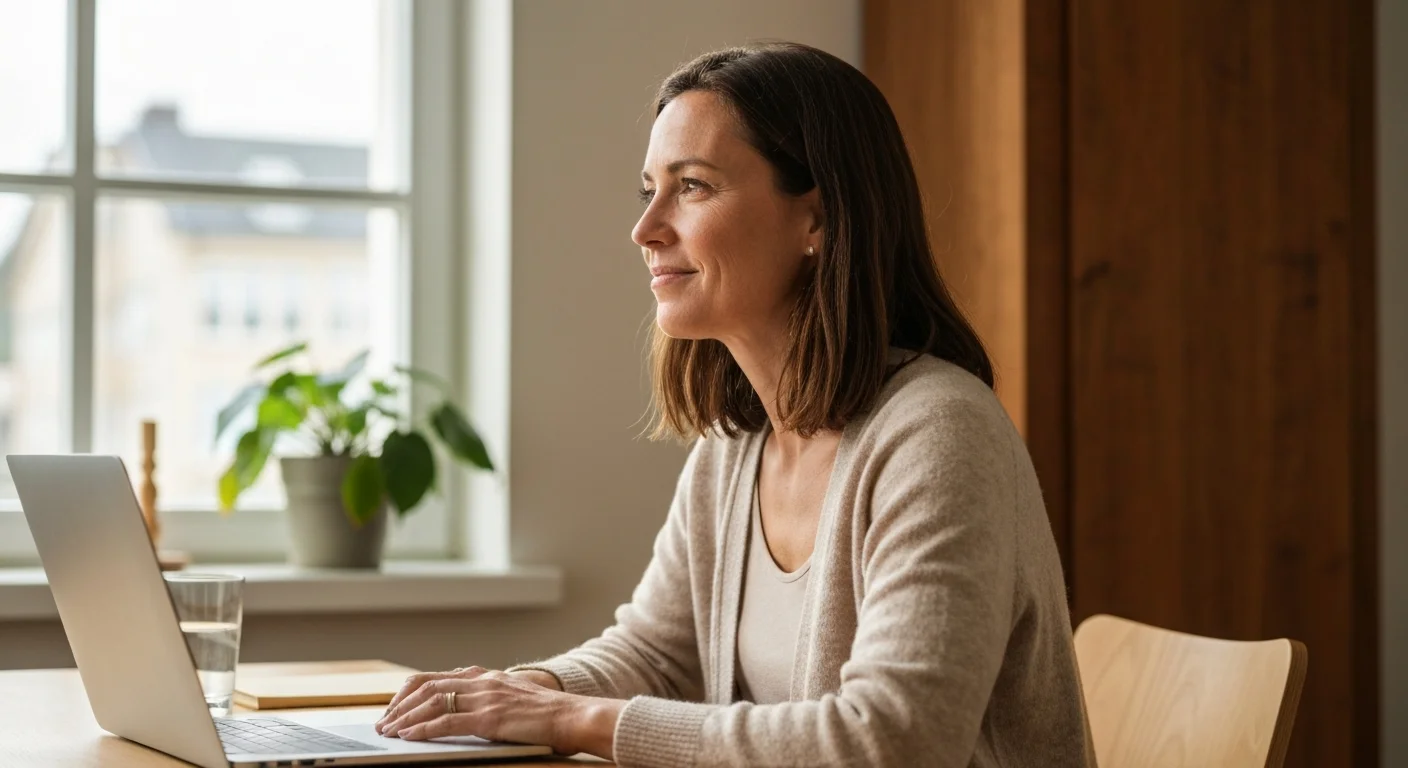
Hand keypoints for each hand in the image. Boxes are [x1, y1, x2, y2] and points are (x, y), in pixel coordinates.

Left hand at [373, 666, 623, 758]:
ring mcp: (485, 697)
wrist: (574, 716)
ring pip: (432, 701)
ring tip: (389, 731)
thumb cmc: (549, 714)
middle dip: (400, 705)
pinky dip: (423, 728)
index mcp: (487, 676)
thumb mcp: (514, 699)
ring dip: (405, 717)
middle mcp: (482, 681)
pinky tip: (409, 737)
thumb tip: (464, 711)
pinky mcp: (490, 717)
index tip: (395, 708)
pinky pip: (447, 721)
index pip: (436, 677)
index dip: (410, 692)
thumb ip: (489, 698)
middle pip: (427, 686)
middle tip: (384, 723)